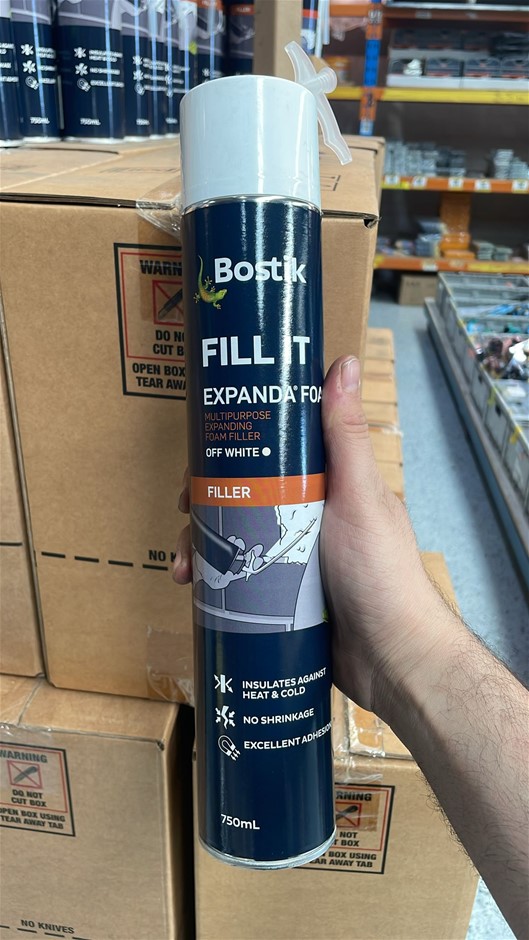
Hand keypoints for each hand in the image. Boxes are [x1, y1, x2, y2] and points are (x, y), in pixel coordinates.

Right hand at [173, 355, 456, 716]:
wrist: (390, 659)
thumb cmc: (381, 572)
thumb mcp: (358, 496)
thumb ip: (346, 436)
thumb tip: (344, 360)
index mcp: (327, 486)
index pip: (273, 452)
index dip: (237, 446)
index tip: (203, 449)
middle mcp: (308, 517)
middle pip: (243, 496)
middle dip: (206, 502)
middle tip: (183, 511)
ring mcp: (293, 559)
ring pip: (234, 539)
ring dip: (201, 546)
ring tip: (182, 566)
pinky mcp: (281, 596)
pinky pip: (238, 580)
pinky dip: (212, 582)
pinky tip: (191, 589)